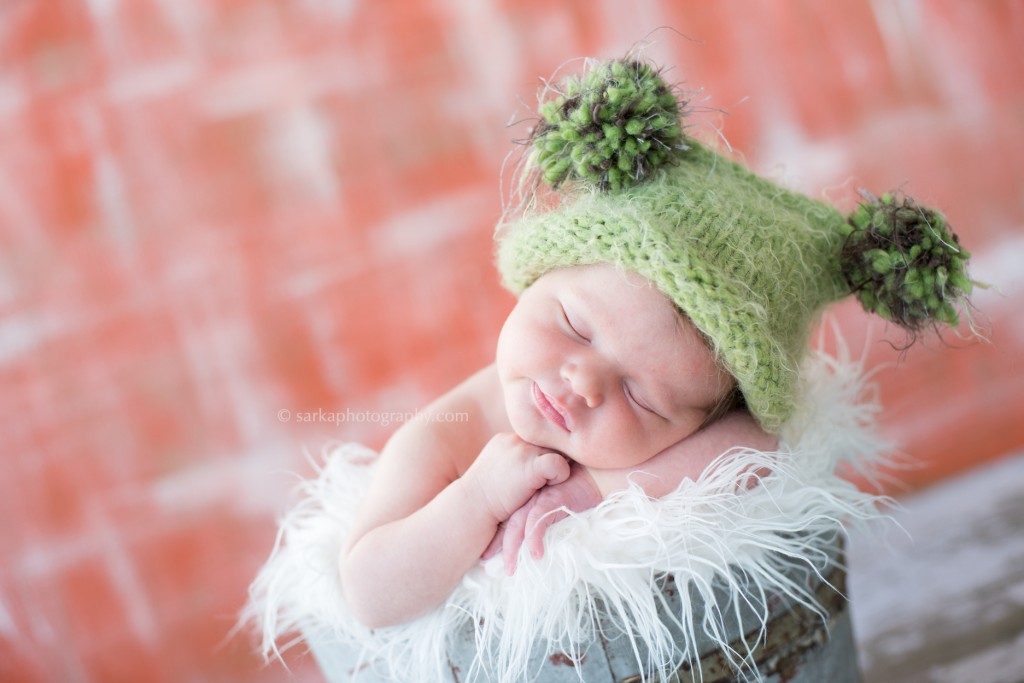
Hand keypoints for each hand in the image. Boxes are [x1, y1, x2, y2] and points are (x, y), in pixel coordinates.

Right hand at [463, 433, 570, 524]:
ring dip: (553, 471)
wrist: (471, 509)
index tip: (532, 477)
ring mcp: (523, 451)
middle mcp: (515, 439)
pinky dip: (559, 477)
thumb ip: (514, 463)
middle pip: (548, 445)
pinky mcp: (532, 465)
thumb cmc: (483, 500)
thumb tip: (534, 465)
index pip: (536, 441)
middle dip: (548, 462)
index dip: (540, 458)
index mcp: (506, 440)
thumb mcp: (496, 472)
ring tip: (539, 487)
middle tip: (540, 483)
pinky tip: (544, 488)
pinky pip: (560, 464)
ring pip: (557, 453)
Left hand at [483, 461, 601, 573]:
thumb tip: (534, 542)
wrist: (600, 473)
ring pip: (519, 524)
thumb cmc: (581, 488)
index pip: (507, 516)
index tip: (486, 553)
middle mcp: (531, 495)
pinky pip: (539, 520)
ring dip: (513, 548)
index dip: (496, 534)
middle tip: (486, 560)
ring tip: (510, 568)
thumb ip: (544, 516)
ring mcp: (541, 495)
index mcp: (529, 495)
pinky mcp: (555, 498)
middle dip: (497, 543)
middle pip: (507, 521)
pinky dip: (535, 539)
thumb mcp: (558, 504)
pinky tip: (535, 554)